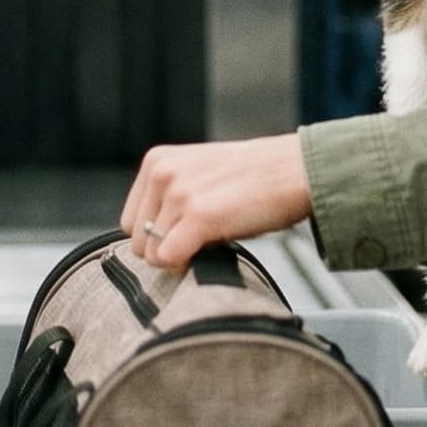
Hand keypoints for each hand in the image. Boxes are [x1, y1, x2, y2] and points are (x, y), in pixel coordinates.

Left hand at [121, 134, 312, 273]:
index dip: (157, 236)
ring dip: (182, 256)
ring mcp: (179, 194)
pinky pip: (169, 258)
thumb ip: (169, 198)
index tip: (185, 233)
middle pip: (138, 242)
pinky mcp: (199, 215)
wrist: (295, 170)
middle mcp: (162, 174)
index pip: (130, 222)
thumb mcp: (198, 174)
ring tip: (214, 236)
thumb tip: (153, 244)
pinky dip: (186, 265)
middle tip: (202, 238)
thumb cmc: (254, 177)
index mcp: (157, 161)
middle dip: (166, 249)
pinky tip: (211, 250)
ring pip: (153, 255)